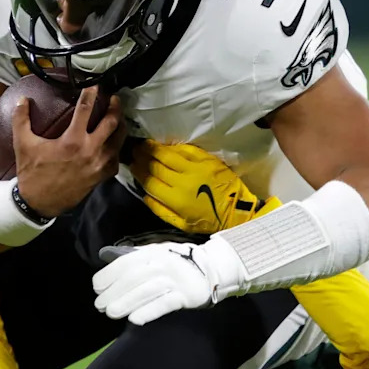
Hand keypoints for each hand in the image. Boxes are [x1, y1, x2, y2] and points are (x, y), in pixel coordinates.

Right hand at [13, 87, 125, 218]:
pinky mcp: (102, 176)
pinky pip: (116, 159)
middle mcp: (91, 151)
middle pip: (112, 122)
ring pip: (119, 140)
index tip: (95, 84)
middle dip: (115, 106)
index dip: (92, 93)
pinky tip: (114, 142)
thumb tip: (23, 99)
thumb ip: (21, 119)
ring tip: (118, 116)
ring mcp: (99, 164)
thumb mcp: (23, 144)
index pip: (86, 108)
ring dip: (120, 125)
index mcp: (73, 140)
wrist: (39, 202)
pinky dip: (117, 148)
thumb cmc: (32, 172)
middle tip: (114, 97)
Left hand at [92, 237, 245, 324]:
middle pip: (134, 278)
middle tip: (99, 305)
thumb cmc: (177, 263)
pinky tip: (135, 319)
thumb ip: (134, 257)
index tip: (97, 288)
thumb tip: (106, 257)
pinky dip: (149, 311)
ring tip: (111, 313)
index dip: (109, 275)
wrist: (211, 269)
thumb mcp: (156, 253)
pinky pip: (165, 304)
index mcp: (152, 252)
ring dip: (126, 302)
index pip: (126, 263)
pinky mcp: (186, 295)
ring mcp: (176, 279)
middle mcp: (163, 263)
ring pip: (147, 291)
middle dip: (114, 292)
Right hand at [131, 141, 264, 233]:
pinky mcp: (205, 159)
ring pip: (167, 154)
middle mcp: (182, 180)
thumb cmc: (208, 220)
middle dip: (142, 156)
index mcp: (175, 199)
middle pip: (156, 164)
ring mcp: (195, 168)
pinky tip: (165, 145)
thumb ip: (160, 210)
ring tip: (144, 144)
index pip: (149, 180)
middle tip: (133, 149)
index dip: (138, 171)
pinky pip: (184, 149)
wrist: (236, 210)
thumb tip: (145, 194)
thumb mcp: (181, 224)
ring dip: (153, 148)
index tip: (131, 164)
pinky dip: (172, 146)